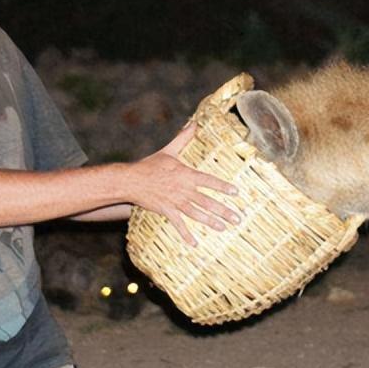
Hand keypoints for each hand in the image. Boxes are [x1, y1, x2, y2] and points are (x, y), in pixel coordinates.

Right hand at [128, 124, 239, 245]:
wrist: (131, 180)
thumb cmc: (150, 165)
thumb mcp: (169, 151)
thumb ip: (183, 138)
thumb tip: (194, 123)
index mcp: (186, 175)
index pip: (209, 181)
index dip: (223, 187)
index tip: (236, 193)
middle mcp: (184, 190)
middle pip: (207, 201)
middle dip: (224, 211)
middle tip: (238, 218)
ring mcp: (175, 202)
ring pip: (197, 214)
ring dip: (211, 222)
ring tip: (223, 228)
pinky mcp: (166, 211)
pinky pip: (178, 225)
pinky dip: (186, 235)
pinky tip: (195, 244)